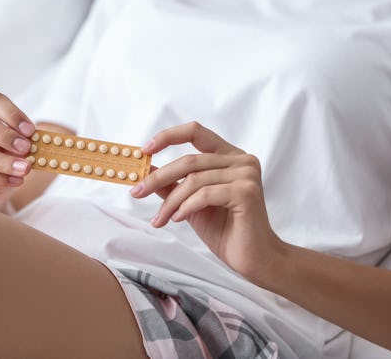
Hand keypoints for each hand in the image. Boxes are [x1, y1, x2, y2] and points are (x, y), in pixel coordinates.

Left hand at [129, 121, 280, 280]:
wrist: (253, 259)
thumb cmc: (226, 230)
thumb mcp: (191, 203)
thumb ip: (174, 184)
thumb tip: (146, 170)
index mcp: (230, 156)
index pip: (195, 132)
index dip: (167, 137)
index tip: (144, 150)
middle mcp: (241, 160)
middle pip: (189, 160)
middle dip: (158, 178)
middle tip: (137, 192)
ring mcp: (246, 174)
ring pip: (193, 180)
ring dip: (170, 202)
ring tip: (161, 219)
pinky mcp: (246, 192)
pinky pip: (204, 195)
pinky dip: (185, 208)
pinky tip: (179, 219)